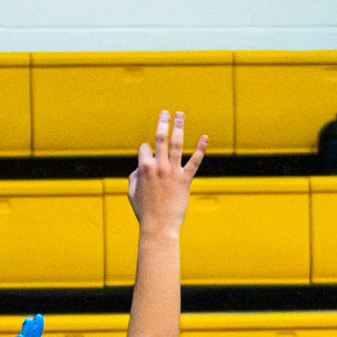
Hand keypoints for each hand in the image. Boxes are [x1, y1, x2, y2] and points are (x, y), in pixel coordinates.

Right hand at [126, 109, 207, 232]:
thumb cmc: (144, 210)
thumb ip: (134, 175)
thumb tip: (139, 167)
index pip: (145, 149)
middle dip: (162, 123)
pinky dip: (200, 149)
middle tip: (165, 112)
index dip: (146, 151)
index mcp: (142, 167)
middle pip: (160, 139)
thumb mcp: (131, 191)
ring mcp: (172, 172)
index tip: (149, 158)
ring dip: (178, 127)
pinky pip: (195, 162)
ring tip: (180, 114)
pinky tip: (204, 138)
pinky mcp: (185, 180)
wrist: (159, 225)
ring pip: (176, 145)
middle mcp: (157, 166)